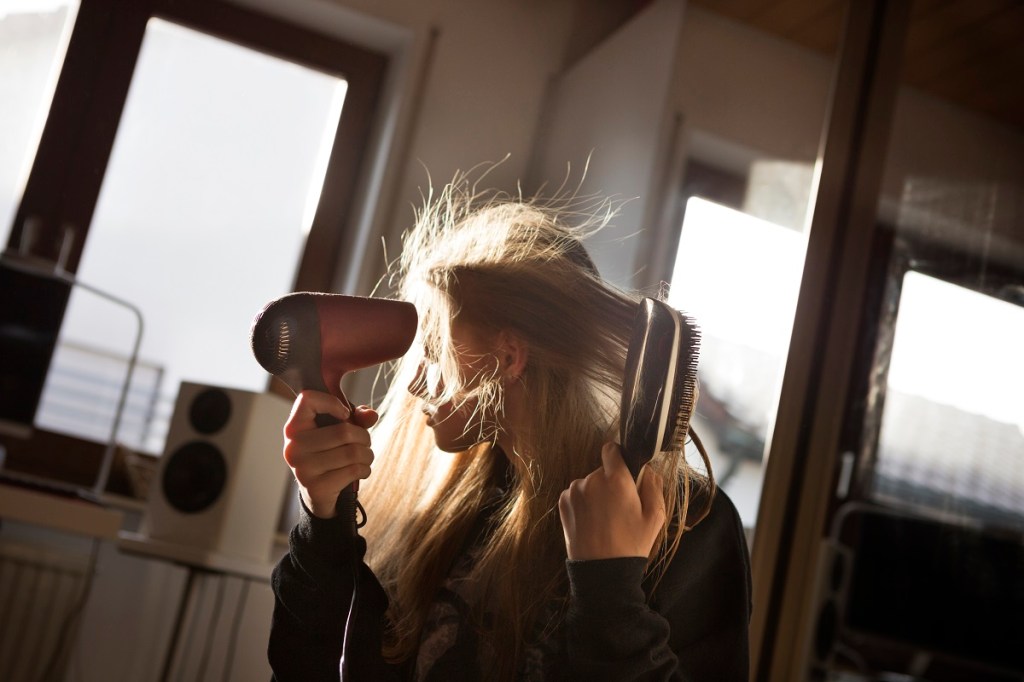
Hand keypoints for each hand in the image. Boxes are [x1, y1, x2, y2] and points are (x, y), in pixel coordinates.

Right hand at [282, 390, 378, 518]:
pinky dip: (365, 469)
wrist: (318, 493)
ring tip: (365, 457)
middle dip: (364, 437)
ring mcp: (303, 469)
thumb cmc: (329, 452)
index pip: (308, 399)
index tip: (345, 414)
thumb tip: (371, 415)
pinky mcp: (316, 487)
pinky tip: (362, 470)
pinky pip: (353, 471)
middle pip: (344, 431)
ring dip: (367, 454)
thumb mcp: (339, 430)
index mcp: (294, 428)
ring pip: (352, 452)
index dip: (332, 402)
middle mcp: (293, 447)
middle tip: (365, 443)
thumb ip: (357, 417)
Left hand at [558, 442, 665, 560]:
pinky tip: (592, 522)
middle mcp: (591, 480)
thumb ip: (653, 485)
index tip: (624, 470)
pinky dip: (583, 503)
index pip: (612, 450)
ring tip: (605, 518)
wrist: (601, 571)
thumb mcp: (655, 517)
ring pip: (588, 483)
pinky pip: (576, 494)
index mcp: (616, 480)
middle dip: (611, 482)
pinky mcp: (563, 503)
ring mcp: (574, 491)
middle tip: (620, 507)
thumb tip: (648, 469)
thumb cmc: (631, 544)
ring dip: (596, 493)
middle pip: (602, 471)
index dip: (619, 457)